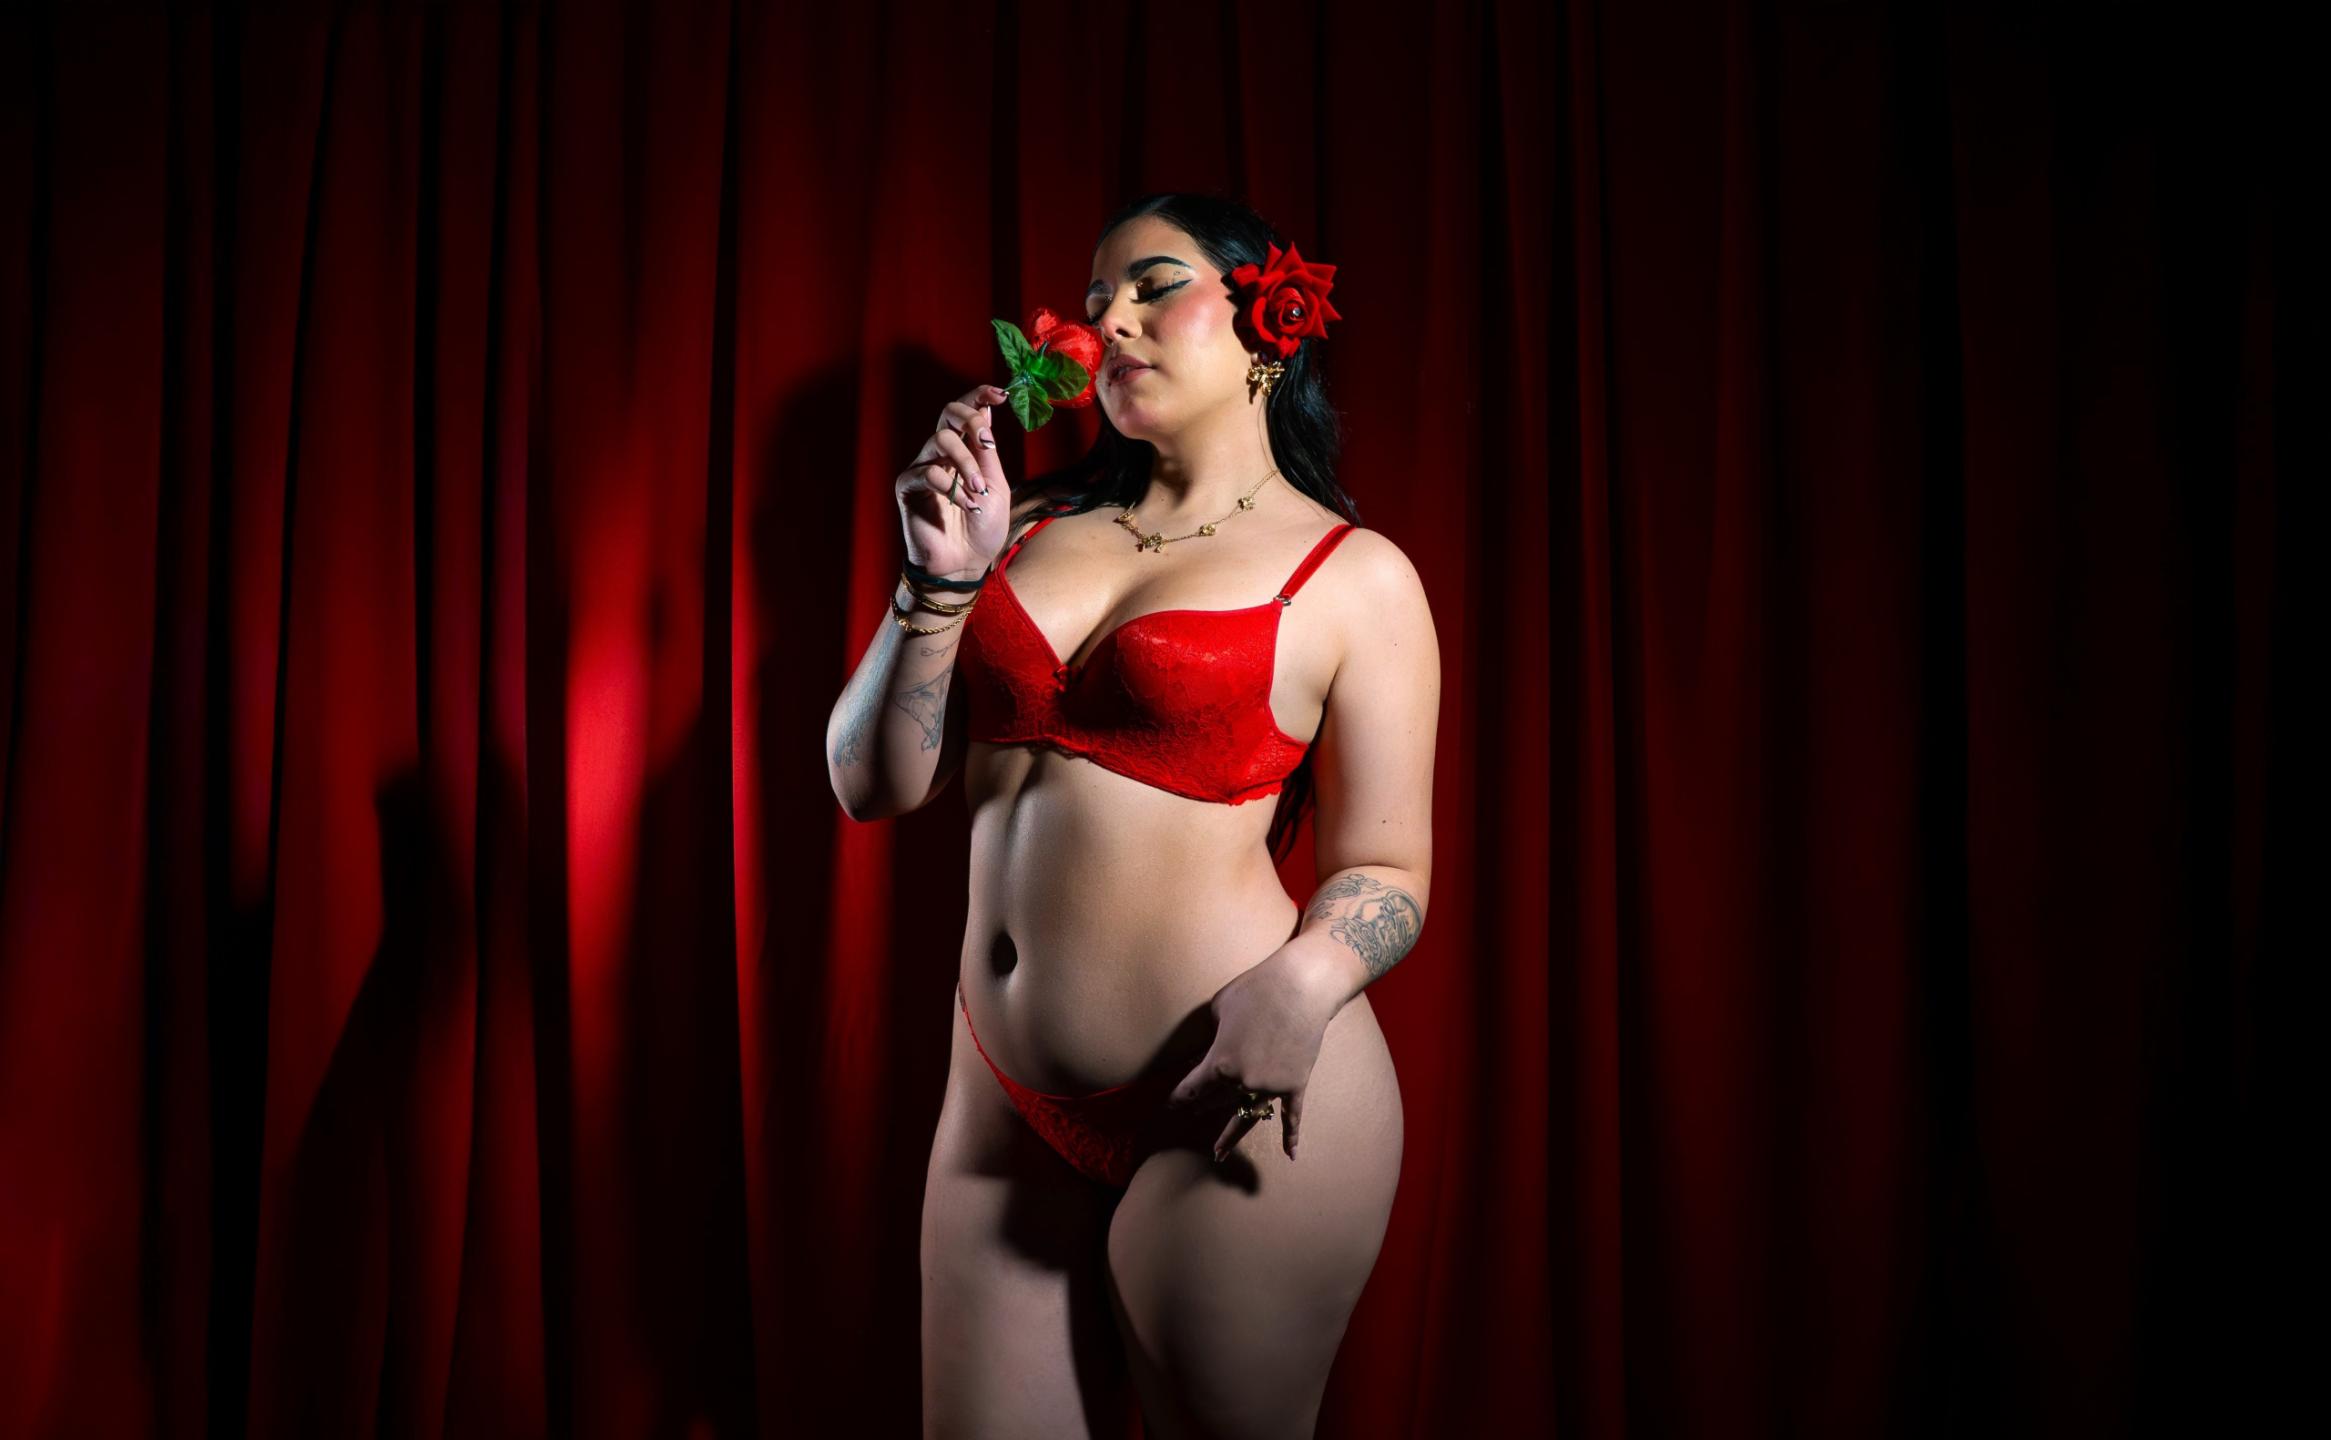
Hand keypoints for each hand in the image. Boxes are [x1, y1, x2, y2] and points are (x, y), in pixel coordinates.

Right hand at [895, 383, 1013, 578]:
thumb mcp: (996, 486)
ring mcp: (921, 468)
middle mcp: (940, 453)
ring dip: (967, 463)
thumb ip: (988, 451)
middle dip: (972, 420)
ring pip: (941, 440)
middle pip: (947, 413)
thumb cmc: (981, 529)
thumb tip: (988, 410)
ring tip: (979, 490)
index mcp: (963, 450)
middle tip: (987, 442)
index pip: (965, 410)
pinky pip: (928, 472)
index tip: (1001, 394)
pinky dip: (952, 487)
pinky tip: (965, 505)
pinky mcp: (907, 487)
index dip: (979, 395)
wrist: (965, 565)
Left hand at [1168, 946, 1343, 1164]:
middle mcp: (1244, 1081)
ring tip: (1218, 1154)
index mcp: (1220, 1063)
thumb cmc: (1256, 989)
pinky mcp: (1296, 1084)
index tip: (1169, 1108)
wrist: (1303, 985)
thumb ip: (1212, 1035)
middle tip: (1189, 1117)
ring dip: (1231, 1135)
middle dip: (1201, 1108)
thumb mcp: (1219, 1009)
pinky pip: (1292, 1116)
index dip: (1179, 1100)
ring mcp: (1272, 1086)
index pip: (1193, 1089)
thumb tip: (1215, 1047)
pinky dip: (1291, 1136)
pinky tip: (1290, 1155)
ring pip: (1248, 1115)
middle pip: (1217, 1101)